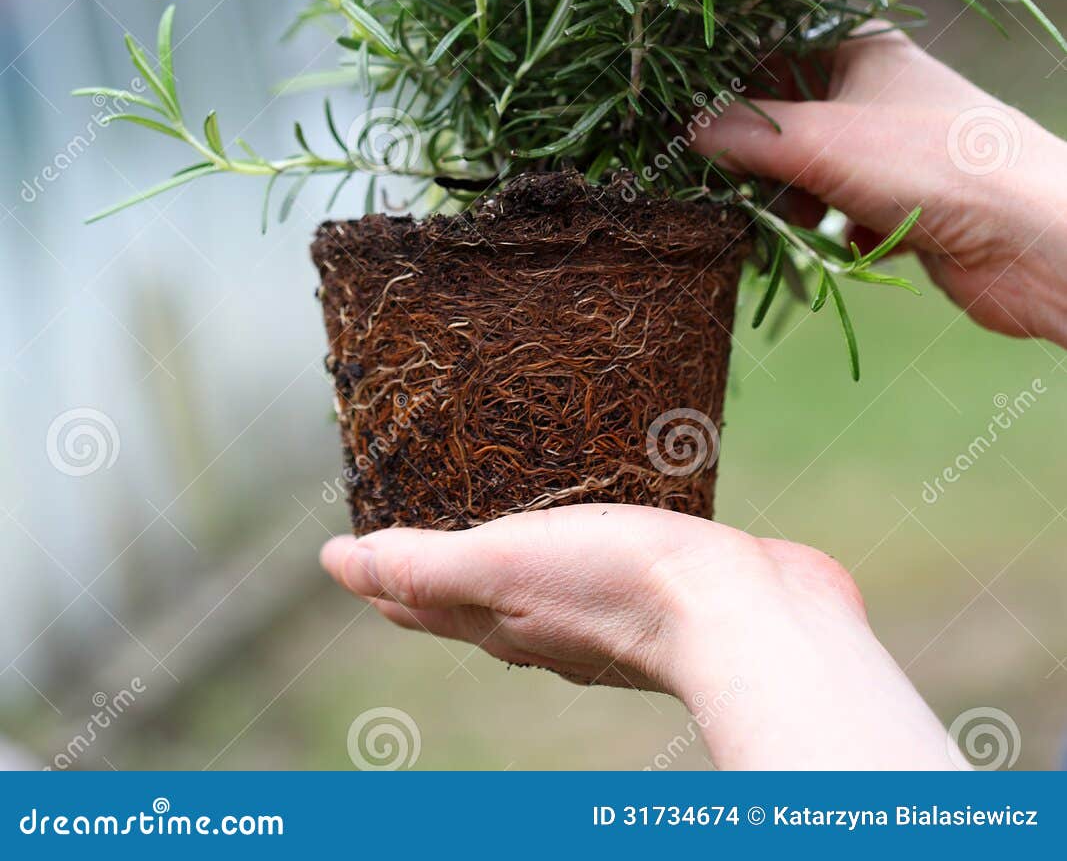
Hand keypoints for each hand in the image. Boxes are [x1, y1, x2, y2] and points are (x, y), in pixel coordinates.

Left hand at [321, 504, 966, 769]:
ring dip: (514, 539)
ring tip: (500, 494)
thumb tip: (339, 566)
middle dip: (438, 554)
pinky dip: (584, 525)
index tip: (353, 537)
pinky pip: (607, 544)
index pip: (420, 600)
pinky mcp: (664, 575)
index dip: (383, 572)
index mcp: (502, 619)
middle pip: (472, 590)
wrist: (748, 618)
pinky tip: (601, 500)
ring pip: (540, 568)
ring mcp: (607, 602)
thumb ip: (424, 567)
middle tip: (412, 504)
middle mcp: (548, 619)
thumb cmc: (618, 589)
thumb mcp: (503, 565)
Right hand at [693, 26, 1066, 346]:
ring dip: (789, 197)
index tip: (682, 108)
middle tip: (731, 180)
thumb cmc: (930, 164)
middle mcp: (876, 87)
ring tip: (792, 220)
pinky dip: (830, 229)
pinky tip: (840, 244)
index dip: (725, 75)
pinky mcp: (905, 201)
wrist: (1033, 240)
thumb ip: (742, 133)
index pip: (770, 43)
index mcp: (859, 44)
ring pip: (810, 166)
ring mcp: (892, 146)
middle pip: (785, 111)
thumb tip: (682, 129)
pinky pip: (840, 209)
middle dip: (755, 151)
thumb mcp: (818, 140)